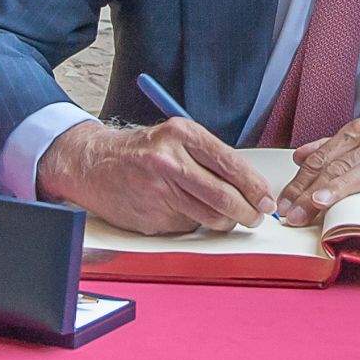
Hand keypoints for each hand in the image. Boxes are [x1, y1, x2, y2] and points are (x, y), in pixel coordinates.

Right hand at [36, 117, 275, 234]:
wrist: (92, 164)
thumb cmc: (142, 151)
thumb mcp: (174, 138)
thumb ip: (209, 157)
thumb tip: (249, 187)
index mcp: (181, 134)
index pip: (230, 163)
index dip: (254, 186)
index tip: (267, 199)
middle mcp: (169, 160)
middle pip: (223, 195)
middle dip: (247, 212)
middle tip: (256, 218)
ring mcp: (158, 191)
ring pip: (209, 216)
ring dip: (225, 221)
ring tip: (227, 217)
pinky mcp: (150, 217)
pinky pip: (186, 226)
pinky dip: (192, 223)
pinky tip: (180, 210)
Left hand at [277, 99, 359, 224]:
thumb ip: (333, 145)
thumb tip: (299, 155)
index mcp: (358, 134)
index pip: (321, 159)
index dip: (299, 182)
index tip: (282, 204)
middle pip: (336, 168)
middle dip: (310, 193)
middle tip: (291, 215)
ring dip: (341, 188)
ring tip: (321, 203)